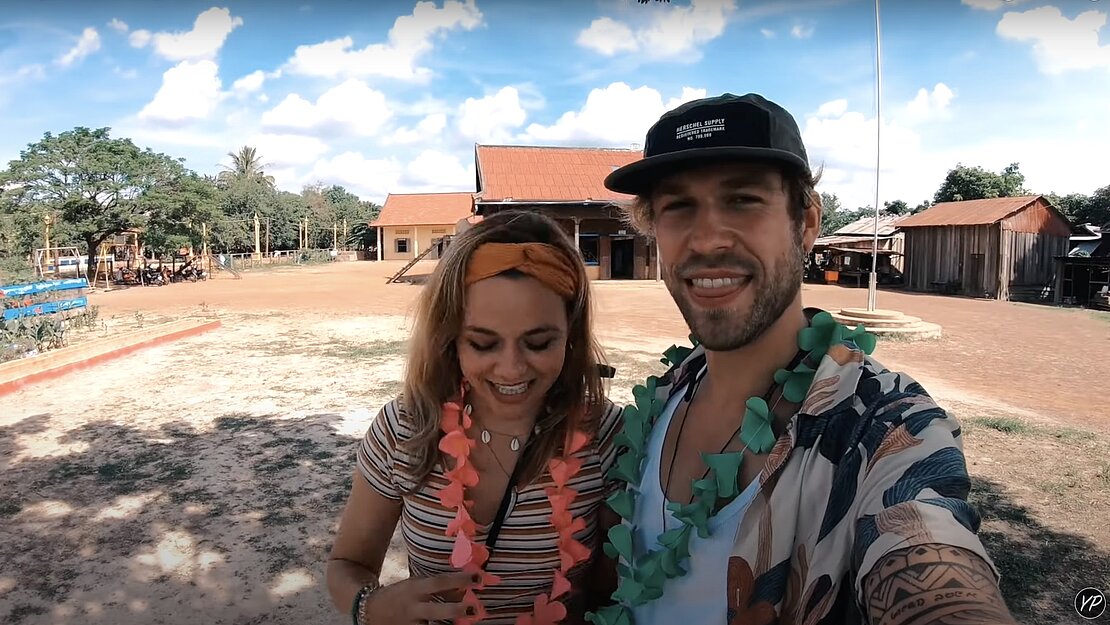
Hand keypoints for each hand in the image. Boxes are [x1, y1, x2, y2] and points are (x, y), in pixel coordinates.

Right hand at [362, 571, 478, 624]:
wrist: (369, 611)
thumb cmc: (399, 595)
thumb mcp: (415, 585)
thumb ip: (437, 587)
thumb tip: (464, 586)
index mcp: (414, 589)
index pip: (439, 582)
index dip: (459, 580)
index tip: (478, 579)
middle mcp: (413, 607)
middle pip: (438, 610)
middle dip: (458, 610)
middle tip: (475, 609)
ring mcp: (411, 624)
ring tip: (466, 623)